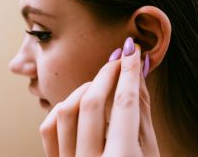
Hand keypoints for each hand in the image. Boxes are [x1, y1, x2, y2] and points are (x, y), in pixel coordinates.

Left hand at [39, 38, 159, 156]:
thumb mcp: (148, 151)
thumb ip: (142, 112)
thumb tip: (138, 74)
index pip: (125, 104)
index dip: (129, 73)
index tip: (132, 51)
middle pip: (91, 103)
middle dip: (107, 73)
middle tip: (118, 57)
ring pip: (65, 110)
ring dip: (84, 88)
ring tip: (100, 83)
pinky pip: (49, 126)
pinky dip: (62, 108)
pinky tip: (78, 102)